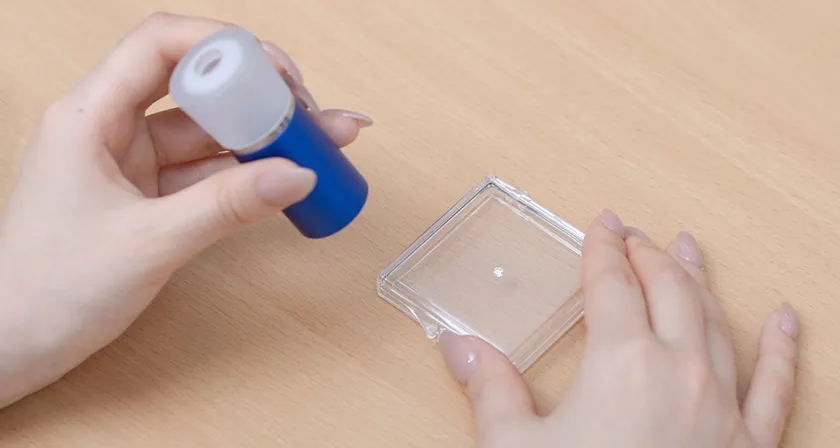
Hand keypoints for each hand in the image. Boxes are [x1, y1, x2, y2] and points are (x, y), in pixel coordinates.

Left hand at [0, 12, 371, 406]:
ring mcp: (131, 165)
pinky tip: (286, 176)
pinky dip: (247, 175)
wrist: (11, 349)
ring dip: (263, 137)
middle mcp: (110, 129)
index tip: (278, 72)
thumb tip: (298, 175)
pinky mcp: (147, 197)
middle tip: (314, 115)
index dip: (223, 45)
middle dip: (259, 95)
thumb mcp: (148, 243)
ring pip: (208, 134)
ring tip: (322, 143)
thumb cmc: (48, 292)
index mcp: (89, 117)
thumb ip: (227, 206)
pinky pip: (207, 173)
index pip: (159, 46)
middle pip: (195, 87)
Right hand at [439, 210, 798, 446]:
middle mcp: (680, 372)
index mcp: (622, 363)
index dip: (602, 250)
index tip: (601, 226)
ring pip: (715, 321)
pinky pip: (775, 387)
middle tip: (634, 236)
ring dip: (699, 281)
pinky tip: (787, 321)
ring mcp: (722, 407)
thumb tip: (458, 347)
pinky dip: (783, 350)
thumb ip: (489, 390)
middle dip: (648, 255)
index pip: (611, 286)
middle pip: (668, 290)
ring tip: (688, 251)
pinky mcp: (748, 445)